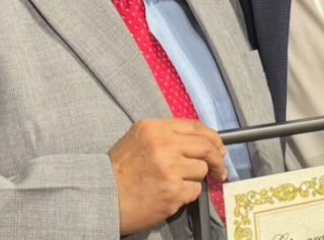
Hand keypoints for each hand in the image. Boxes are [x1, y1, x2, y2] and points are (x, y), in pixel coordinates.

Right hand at [110, 119, 226, 233]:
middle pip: (206, 147)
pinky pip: (195, 190)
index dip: (212, 137)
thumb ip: (166, 134)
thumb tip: (197, 141)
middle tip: (219, 169)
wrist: (104, 197)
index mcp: (155, 128)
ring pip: (201, 170)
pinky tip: (172, 194)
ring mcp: (170, 169)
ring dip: (195, 178)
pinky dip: (187, 194)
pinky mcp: (173, 192)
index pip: (195, 126)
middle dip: (217, 159)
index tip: (219, 148)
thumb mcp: (139, 139)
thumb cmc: (120, 169)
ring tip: (177, 183)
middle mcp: (164, 145)